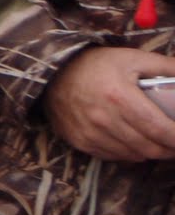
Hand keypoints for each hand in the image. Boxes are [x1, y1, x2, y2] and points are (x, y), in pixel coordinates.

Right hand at [43, 46, 174, 161]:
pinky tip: (132, 142)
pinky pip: (113, 156)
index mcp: (120, 97)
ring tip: (156, 143)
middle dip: (169, 149)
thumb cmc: (96, 64)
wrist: (53, 72)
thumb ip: (166, 67)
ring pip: (133, 155)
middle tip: (174, 143)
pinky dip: (128, 153)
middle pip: (149, 147)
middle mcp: (104, 119)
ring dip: (149, 152)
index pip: (160, 129)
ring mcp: (90, 133)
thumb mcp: (132, 58)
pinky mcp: (79, 141)